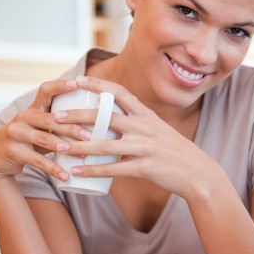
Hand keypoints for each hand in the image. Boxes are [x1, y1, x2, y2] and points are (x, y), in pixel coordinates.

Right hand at [0, 78, 88, 181]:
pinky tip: (66, 176)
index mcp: (33, 109)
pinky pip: (37, 160)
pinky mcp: (13, 151)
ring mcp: (16, 133)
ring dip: (64, 147)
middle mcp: (23, 117)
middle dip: (71, 127)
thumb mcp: (41, 130)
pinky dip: (53, 169)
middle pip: (50, 118)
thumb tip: (97, 126)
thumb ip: (60, 126)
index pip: (46, 90)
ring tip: (82, 155)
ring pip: (44, 138)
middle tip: (90, 135)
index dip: (60, 86)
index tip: (77, 83)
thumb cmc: (28, 141)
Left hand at [53, 75, 218, 200]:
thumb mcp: (157, 129)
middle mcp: (144, 127)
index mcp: (146, 114)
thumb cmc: (173, 151)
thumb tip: (110, 118)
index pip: (118, 92)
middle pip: (105, 117)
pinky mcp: (145, 167)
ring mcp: (145, 147)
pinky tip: (77, 172)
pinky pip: (113, 169)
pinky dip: (93, 170)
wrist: (197, 173)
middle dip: (77, 116)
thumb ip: (136, 122)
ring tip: (59, 147)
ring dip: (78, 147)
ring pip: (104, 145)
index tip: (75, 80)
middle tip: (56, 117)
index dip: (96, 84)